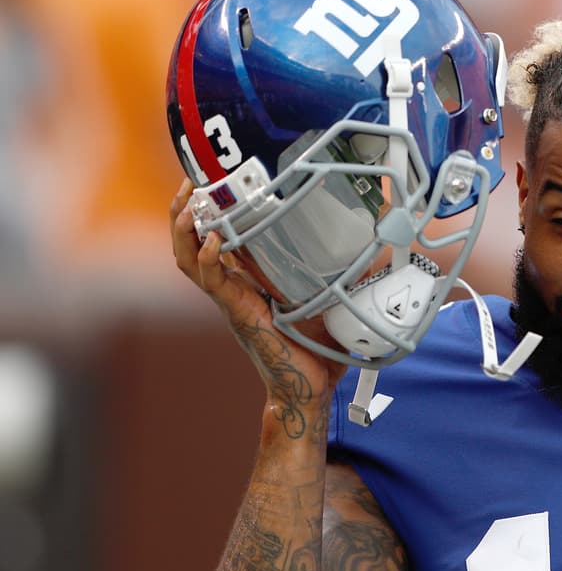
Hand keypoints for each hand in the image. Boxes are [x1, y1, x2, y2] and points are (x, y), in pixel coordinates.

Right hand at [170, 179, 347, 402]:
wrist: (306, 388)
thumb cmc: (314, 349)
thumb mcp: (323, 298)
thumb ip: (334, 272)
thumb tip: (369, 246)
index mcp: (244, 282)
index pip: (212, 239)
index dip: (205, 212)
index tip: (207, 182)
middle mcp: (230, 289)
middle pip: (188, 244)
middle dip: (183, 211)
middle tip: (188, 182)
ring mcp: (230, 301)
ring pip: (189, 260)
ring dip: (186, 230)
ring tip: (189, 203)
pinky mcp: (238, 313)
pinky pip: (213, 282)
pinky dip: (210, 259)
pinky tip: (215, 240)